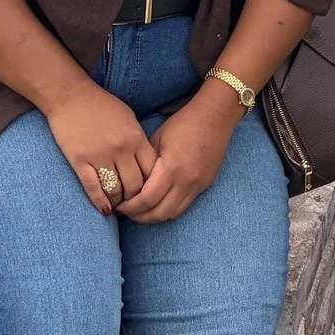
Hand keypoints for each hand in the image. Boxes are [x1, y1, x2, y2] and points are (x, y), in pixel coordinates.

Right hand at [45, 84, 158, 216]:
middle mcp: (121, 149)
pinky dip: (100, 202)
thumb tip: (148, 164)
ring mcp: (100, 156)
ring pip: (115, 190)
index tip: (149, 193)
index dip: (152, 186)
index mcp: (135, 138)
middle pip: (135, 185)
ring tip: (118, 207)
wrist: (71, 96)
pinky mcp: (79, 161)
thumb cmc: (102, 106)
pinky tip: (104, 210)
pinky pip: (93, 188)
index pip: (152, 171)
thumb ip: (139, 141)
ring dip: (118, 203)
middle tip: (133, 205)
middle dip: (136, 199)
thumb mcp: (129, 118)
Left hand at [114, 81, 243, 223]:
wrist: (215, 117)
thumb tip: (132, 184)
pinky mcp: (205, 185)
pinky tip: (159, 203)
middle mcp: (186, 181)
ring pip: (172, 214)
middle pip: (159, 213)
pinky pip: (184, 206)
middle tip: (127, 213)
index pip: (146, 199)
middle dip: (140, 217)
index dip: (130, 208)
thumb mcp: (157, 140)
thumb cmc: (183, 123)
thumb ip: (145, 165)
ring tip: (141, 211)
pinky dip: (169, 210)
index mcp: (171, 168)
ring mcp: (198, 185)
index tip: (119, 207)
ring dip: (154, 217)